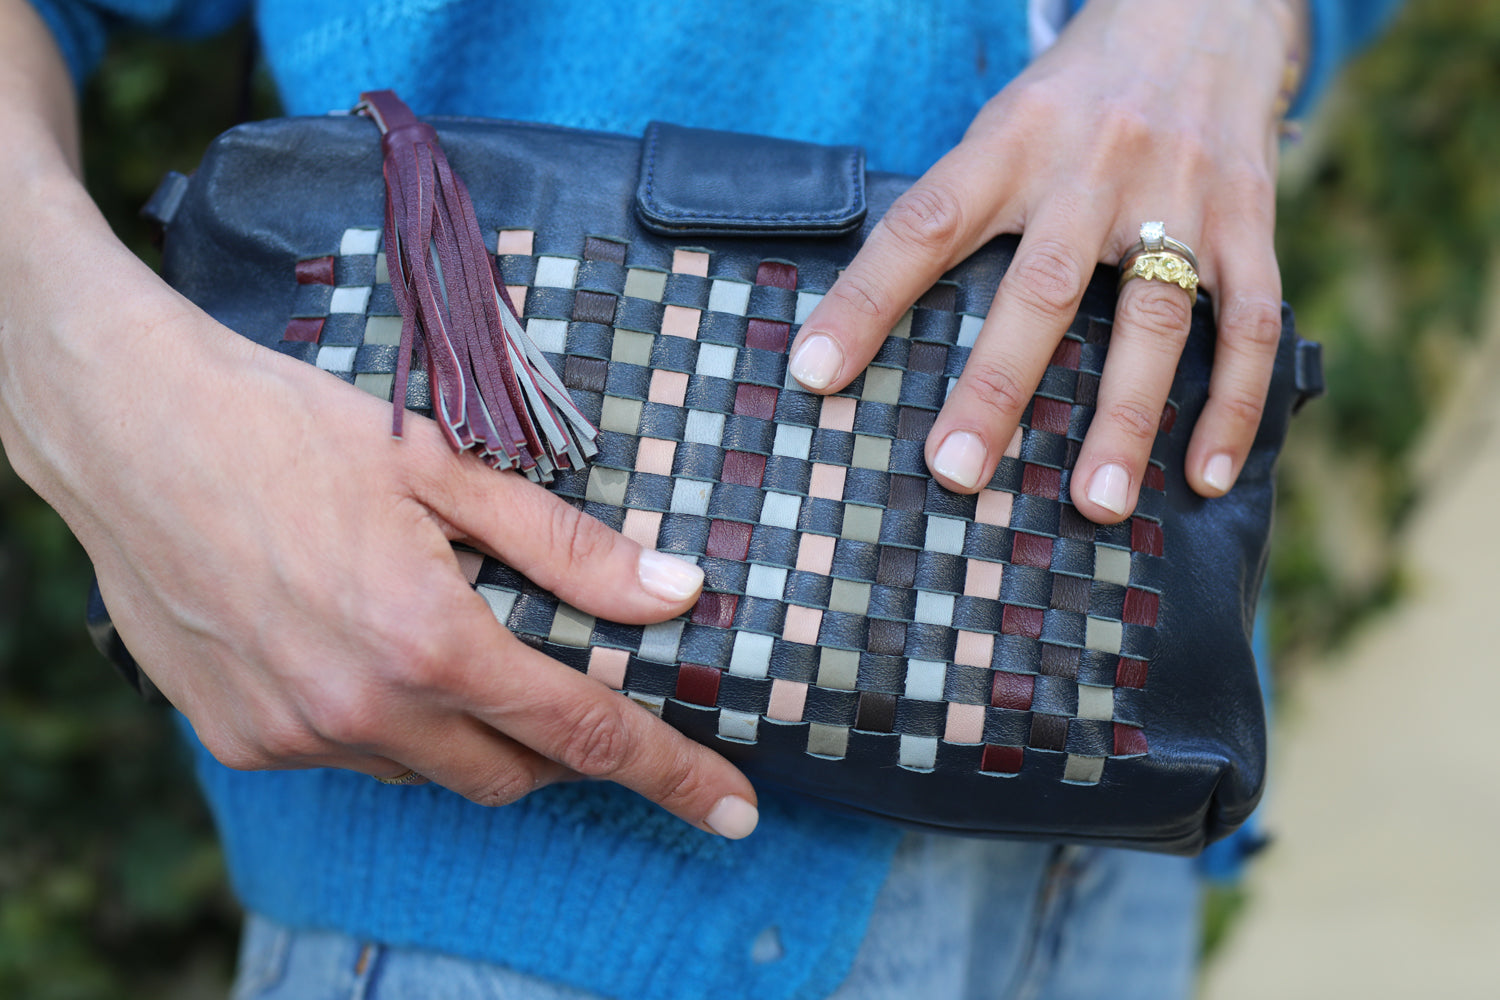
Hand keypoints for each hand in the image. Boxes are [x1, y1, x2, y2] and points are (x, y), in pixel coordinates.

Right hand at [0, 189, 757, 843]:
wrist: (128, 428)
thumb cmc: (289, 429)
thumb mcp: (445, 468)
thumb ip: (568, 548)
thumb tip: (673, 595)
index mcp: (428, 639)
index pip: (586, 733)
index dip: (672, 773)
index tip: (734, 810)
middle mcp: (363, 708)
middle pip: (514, 773)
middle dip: (561, 745)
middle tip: (568, 680)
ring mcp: (295, 735)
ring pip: (432, 772)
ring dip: (469, 730)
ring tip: (447, 637)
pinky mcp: (243, 742)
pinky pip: (354, 759)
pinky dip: (390, 723)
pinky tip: (364, 647)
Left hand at [788, 0, 1303, 521]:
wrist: (1206, 6)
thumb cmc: (1077, 94)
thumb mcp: (1003, 125)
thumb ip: (960, 208)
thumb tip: (870, 320)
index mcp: (1011, 144)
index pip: (923, 225)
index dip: (865, 300)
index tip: (815, 374)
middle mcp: (1093, 168)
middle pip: (1040, 289)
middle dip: (996, 387)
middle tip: (953, 473)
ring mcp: (1180, 196)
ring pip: (1153, 319)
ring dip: (1124, 419)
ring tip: (1095, 505)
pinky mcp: (1251, 219)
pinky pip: (1253, 321)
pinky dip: (1236, 402)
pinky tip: (1208, 474)